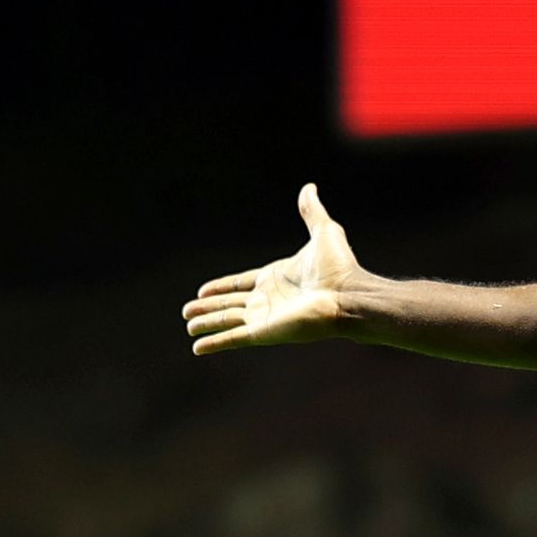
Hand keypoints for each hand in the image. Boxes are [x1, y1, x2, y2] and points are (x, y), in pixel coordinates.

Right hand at [184, 185, 367, 354]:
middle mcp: (268, 298)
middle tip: (188, 311)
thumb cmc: (339, 268)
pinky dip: (215, 342)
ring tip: (188, 326)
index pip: (241, 283)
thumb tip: (309, 187)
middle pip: (230, 304)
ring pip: (227, 320)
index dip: (222, 287)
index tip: (203, 291)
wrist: (348, 295)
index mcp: (276, 277)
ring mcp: (265, 316)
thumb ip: (311, 212)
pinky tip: (198, 348)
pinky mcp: (265, 331)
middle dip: (209, 308)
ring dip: (207, 324)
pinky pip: (234, 337)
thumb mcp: (323, 232)